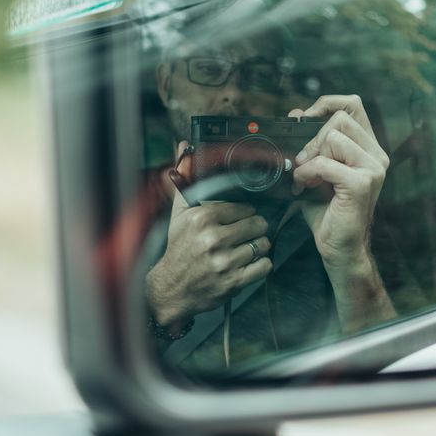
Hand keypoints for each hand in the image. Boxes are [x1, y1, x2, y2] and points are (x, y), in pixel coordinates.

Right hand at [147, 162, 271, 331]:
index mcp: (201, 219)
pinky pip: (264, 266)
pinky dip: (261, 264)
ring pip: (263, 245)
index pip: (244, 208)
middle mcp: (212, 239)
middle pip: (257, 225)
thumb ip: (185, 180)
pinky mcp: (234, 282)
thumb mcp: (179, 214)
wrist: (171, 288)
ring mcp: (224, 262)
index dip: (246, 213)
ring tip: (247, 248)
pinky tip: (249, 263)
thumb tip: (183, 146)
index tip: (240, 219)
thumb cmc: (178, 249)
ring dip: (259, 246)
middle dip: (256, 228)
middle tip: (247, 233)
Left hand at [288, 95, 389, 275]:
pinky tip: (305, 185)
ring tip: (305, 176)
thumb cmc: (328, 211)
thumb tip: (296, 112)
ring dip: (310, 156)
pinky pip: (326, 163)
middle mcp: (376, 155)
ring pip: (333, 137)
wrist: (339, 247)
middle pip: (341, 119)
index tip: (306, 119)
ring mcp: (373, 169)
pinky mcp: (361, 184)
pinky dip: (308, 172)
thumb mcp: (315, 168)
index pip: (353, 105)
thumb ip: (308, 141)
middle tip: (303, 161)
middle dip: (313, 137)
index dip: (327, 104)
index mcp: (368, 148)